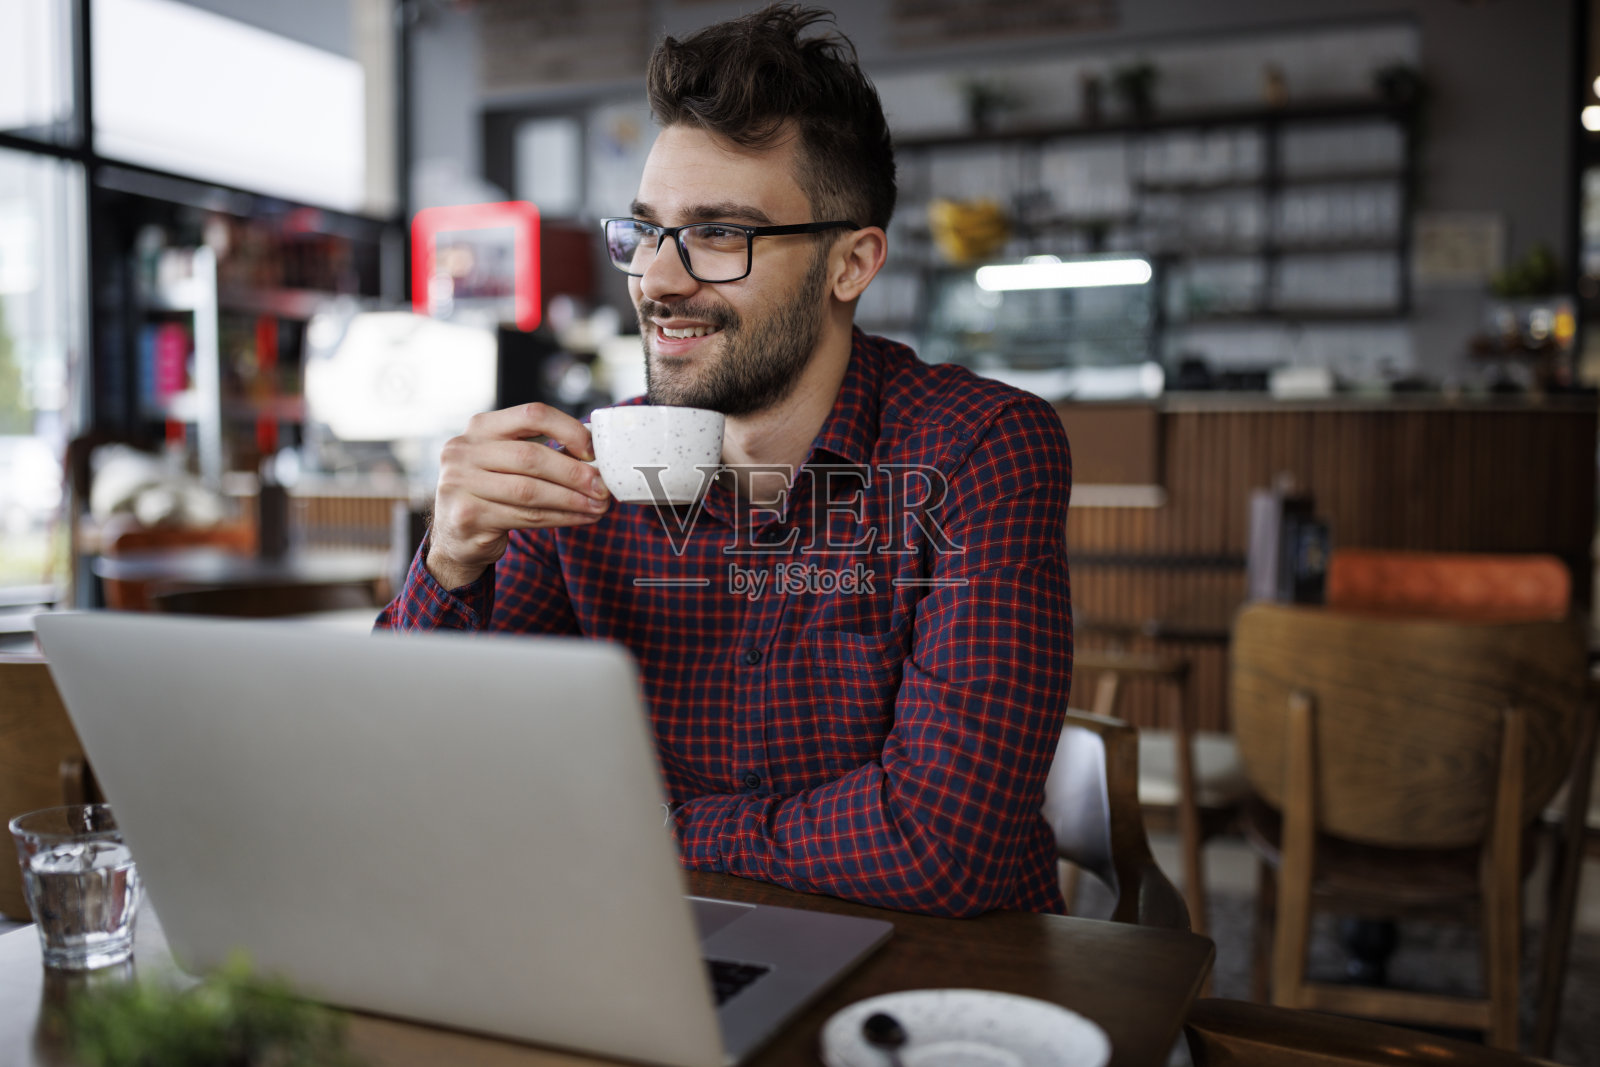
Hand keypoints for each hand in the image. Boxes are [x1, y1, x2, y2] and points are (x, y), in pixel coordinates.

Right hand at [426, 403, 610, 588]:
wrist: (457, 536)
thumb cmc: (493, 492)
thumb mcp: (507, 462)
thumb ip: (540, 451)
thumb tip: (595, 457)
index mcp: (480, 428)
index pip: (531, 414)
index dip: (567, 429)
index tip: (592, 451)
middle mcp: (463, 451)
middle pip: (531, 457)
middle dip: (574, 472)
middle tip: (603, 486)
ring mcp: (459, 484)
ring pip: (530, 491)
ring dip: (572, 500)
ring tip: (599, 505)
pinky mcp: (467, 516)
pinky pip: (525, 517)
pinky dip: (560, 518)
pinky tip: (581, 517)